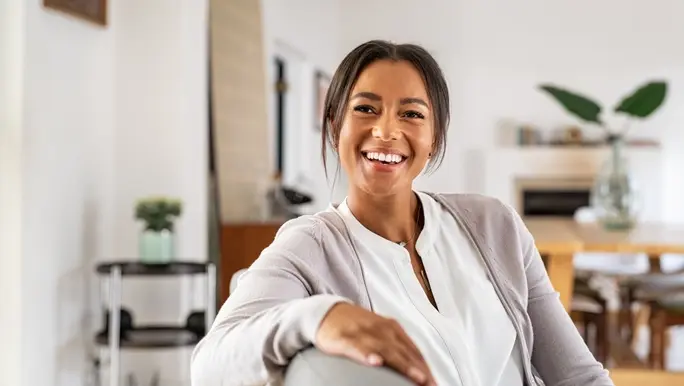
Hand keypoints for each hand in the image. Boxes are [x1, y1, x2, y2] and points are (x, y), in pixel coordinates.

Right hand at [315, 302, 435, 385]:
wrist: (326, 312)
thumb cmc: (357, 327)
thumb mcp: (380, 334)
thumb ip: (396, 350)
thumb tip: (416, 371)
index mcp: (392, 329)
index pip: (414, 351)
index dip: (426, 368)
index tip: (435, 384)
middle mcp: (381, 329)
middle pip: (404, 352)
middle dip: (419, 370)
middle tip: (430, 384)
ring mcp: (364, 332)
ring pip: (386, 349)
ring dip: (402, 364)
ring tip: (416, 377)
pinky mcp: (345, 337)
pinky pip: (357, 347)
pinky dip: (367, 354)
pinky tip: (375, 362)